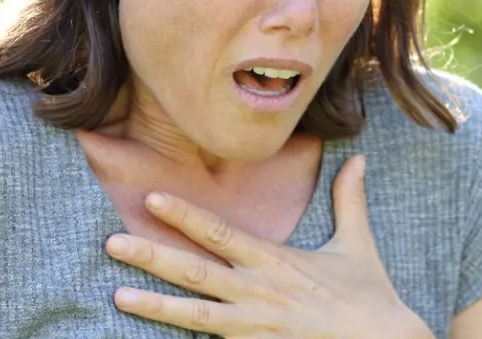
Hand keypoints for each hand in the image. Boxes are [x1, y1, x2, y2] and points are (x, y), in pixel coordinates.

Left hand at [104, 155, 431, 338]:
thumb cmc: (369, 296)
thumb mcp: (357, 244)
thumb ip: (349, 200)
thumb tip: (358, 158)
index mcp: (277, 261)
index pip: (222, 233)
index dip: (186, 215)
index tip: (152, 198)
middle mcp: (260, 291)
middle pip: (196, 271)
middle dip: (152, 256)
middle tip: (112, 243)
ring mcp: (256, 327)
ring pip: (196, 315)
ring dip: (155, 304)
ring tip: (118, 296)